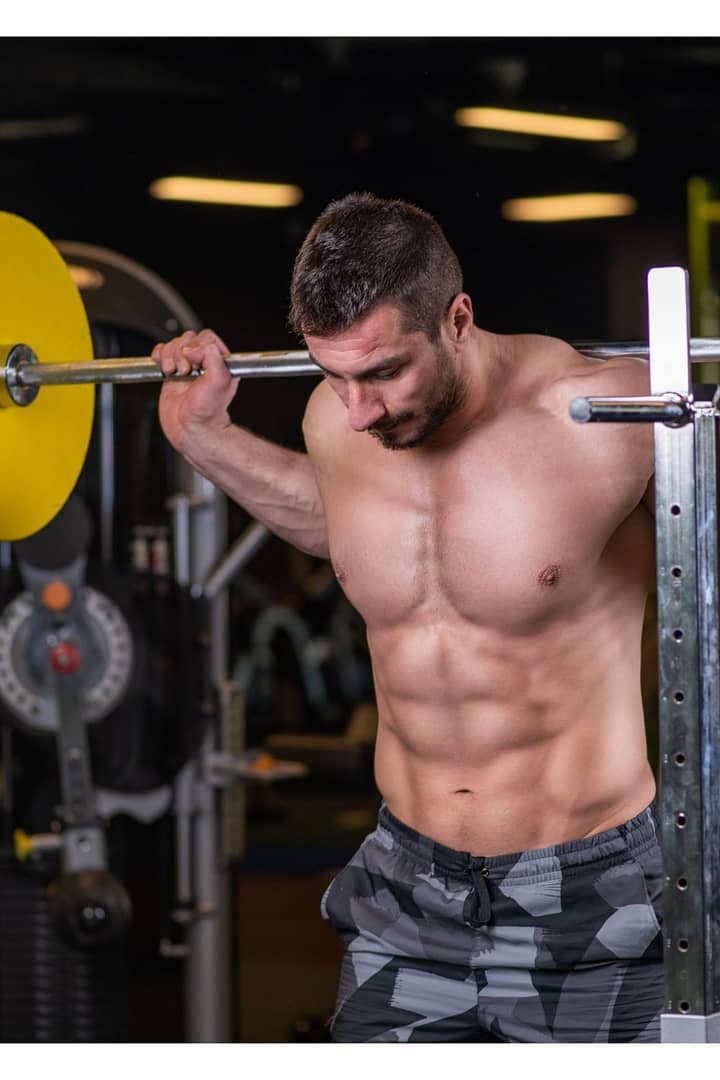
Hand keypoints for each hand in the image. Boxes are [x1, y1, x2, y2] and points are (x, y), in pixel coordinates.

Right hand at [152, 329, 238, 452]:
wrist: (190, 429)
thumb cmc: (207, 412)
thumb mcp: (219, 380)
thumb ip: (212, 356)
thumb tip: (192, 348)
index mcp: (220, 361)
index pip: (206, 337)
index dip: (196, 346)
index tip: (195, 364)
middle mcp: (204, 362)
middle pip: (187, 339)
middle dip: (180, 353)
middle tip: (184, 372)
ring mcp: (187, 366)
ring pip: (173, 344)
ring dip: (169, 356)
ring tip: (173, 373)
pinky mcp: (172, 371)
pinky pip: (162, 351)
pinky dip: (158, 355)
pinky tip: (163, 368)